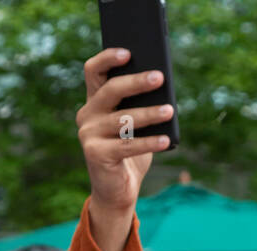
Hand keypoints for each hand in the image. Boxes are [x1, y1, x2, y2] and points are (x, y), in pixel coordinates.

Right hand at [77, 49, 169, 215]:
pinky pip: (127, 145)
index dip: (108, 58)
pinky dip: (149, 143)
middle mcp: (87, 115)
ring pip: (123, 119)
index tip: (129, 52)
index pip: (93, 71)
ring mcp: (88, 135)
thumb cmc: (130, 157)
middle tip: (159, 77)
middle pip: (110, 90)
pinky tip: (166, 141)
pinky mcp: (96, 154)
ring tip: (169, 110)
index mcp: (94, 103)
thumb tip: (161, 89)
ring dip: (149, 114)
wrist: (117, 193)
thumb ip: (140, 108)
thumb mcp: (135, 129)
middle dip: (136, 83)